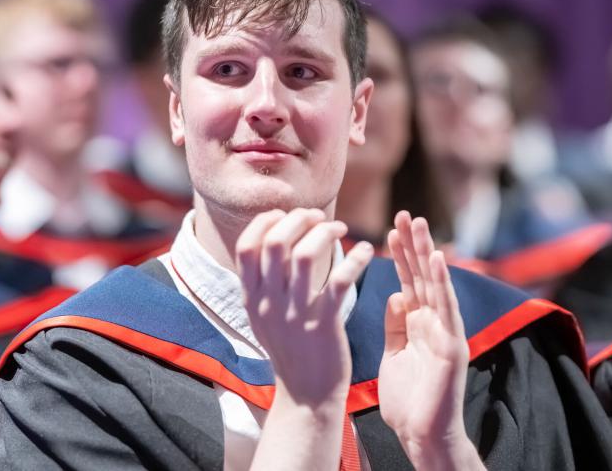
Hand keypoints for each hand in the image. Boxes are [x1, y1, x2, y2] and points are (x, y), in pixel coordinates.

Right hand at [237, 208, 373, 470]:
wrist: (307, 396)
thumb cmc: (291, 349)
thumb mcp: (264, 317)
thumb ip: (265, 282)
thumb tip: (274, 237)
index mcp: (252, 299)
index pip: (247, 246)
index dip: (266, 222)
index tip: (286, 215)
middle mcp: (268, 304)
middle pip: (275, 243)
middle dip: (298, 219)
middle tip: (317, 217)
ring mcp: (294, 315)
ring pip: (304, 255)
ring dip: (324, 232)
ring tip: (340, 228)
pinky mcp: (324, 325)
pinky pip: (339, 280)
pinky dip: (354, 258)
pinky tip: (364, 250)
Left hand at [379, 212, 482, 470]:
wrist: (422, 435)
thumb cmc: (409, 399)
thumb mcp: (395, 353)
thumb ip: (396, 324)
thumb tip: (396, 293)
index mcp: (419, 324)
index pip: (410, 282)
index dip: (401, 256)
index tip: (391, 228)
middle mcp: (435, 323)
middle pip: (422, 276)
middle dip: (413, 245)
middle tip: (405, 213)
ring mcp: (446, 333)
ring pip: (436, 285)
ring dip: (427, 253)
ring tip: (419, 224)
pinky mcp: (452, 346)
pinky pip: (447, 309)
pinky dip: (442, 283)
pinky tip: (437, 258)